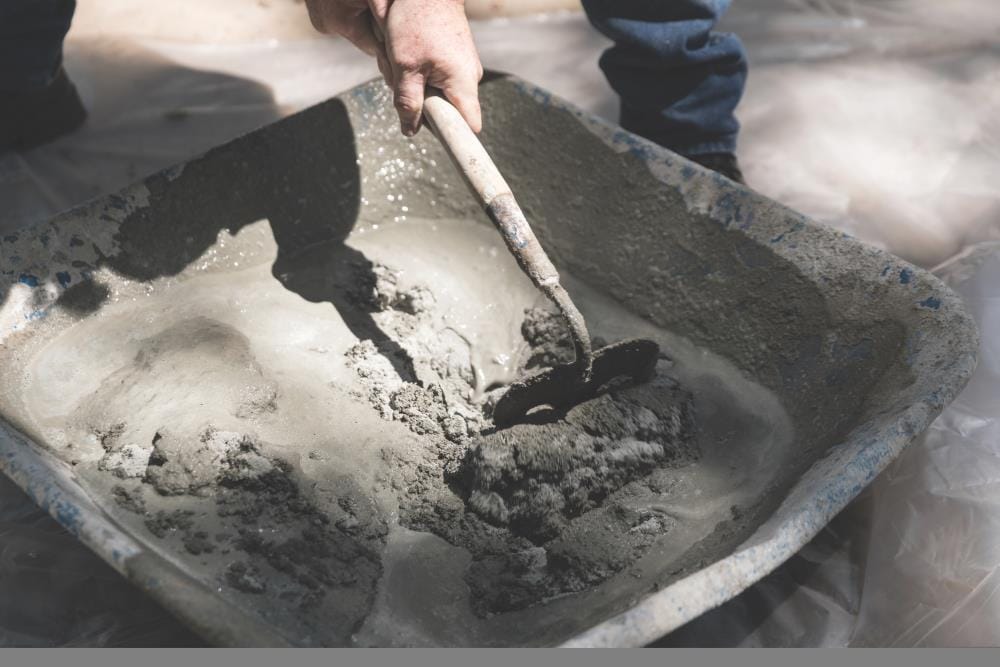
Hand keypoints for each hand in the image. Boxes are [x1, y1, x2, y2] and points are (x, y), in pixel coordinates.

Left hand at [306, 1, 483, 135]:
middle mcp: (469, 77)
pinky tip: (407, 51)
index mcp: (462, 83)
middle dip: (422, 104)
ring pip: (438, 92)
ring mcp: (463, 65)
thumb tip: (410, 131)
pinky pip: (436, 75)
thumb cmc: (416, 20)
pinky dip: (418, 70)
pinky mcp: (454, 56)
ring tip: (402, 59)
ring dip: (415, 84)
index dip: (456, 139)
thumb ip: (407, 102)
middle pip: (447, 111)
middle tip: (401, 81)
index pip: (469, 127)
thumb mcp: (403, 65)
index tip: (446, 149)